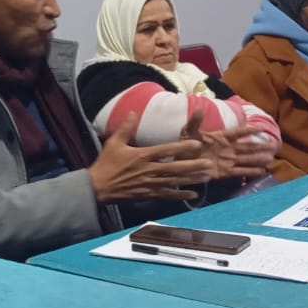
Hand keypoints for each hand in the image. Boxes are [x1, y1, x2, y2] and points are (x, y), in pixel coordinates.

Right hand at [88, 114, 218, 202]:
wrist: (98, 187)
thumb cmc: (106, 164)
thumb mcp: (114, 143)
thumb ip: (126, 128)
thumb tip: (132, 112)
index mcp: (143, 156)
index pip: (166, 150)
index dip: (182, 147)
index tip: (196, 144)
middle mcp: (149, 170)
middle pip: (175, 168)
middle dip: (193, 166)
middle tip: (209, 164)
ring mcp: (150, 184)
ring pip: (175, 182)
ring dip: (191, 180)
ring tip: (207, 177)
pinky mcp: (148, 194)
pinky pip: (167, 195)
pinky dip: (180, 196)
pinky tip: (193, 195)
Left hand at [184, 124, 276, 178]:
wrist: (179, 161)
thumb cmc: (185, 143)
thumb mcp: (188, 131)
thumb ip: (195, 121)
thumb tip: (199, 108)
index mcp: (220, 137)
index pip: (237, 132)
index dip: (248, 130)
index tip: (261, 128)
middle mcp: (227, 148)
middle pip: (246, 146)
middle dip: (259, 146)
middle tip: (273, 145)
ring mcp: (226, 160)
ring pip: (245, 159)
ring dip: (257, 159)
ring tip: (270, 158)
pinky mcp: (223, 172)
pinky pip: (238, 171)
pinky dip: (249, 171)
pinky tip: (260, 171)